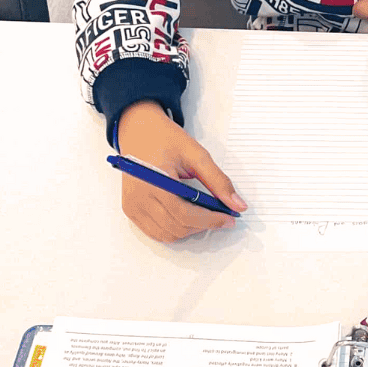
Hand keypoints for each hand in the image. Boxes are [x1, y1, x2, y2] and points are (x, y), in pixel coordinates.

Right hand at [116, 101, 246, 243]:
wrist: (138, 131)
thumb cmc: (165, 139)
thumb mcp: (196, 154)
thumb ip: (218, 181)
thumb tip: (237, 205)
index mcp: (154, 180)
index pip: (185, 214)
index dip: (211, 220)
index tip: (229, 219)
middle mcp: (139, 197)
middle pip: (177, 227)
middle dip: (204, 225)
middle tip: (220, 215)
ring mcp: (133, 206)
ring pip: (168, 235)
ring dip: (190, 231)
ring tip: (203, 215)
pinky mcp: (130, 210)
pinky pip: (156, 233)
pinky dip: (174, 231)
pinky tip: (186, 218)